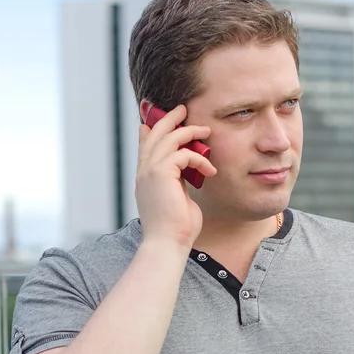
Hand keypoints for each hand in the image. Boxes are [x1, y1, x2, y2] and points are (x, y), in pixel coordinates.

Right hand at [135, 105, 216, 248]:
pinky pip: (181, 153)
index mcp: (146, 179)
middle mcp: (144, 172)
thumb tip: (188, 175)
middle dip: (168, 119)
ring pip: (167, 138)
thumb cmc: (177, 228)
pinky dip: (198, 158)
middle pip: (153, 135)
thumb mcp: (178, 200)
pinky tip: (210, 170)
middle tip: (183, 109)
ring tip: (205, 130)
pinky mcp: (160, 174)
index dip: (152, 130)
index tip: (158, 119)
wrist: (168, 243)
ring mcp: (149, 172)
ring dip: (188, 131)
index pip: (146, 147)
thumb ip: (179, 184)